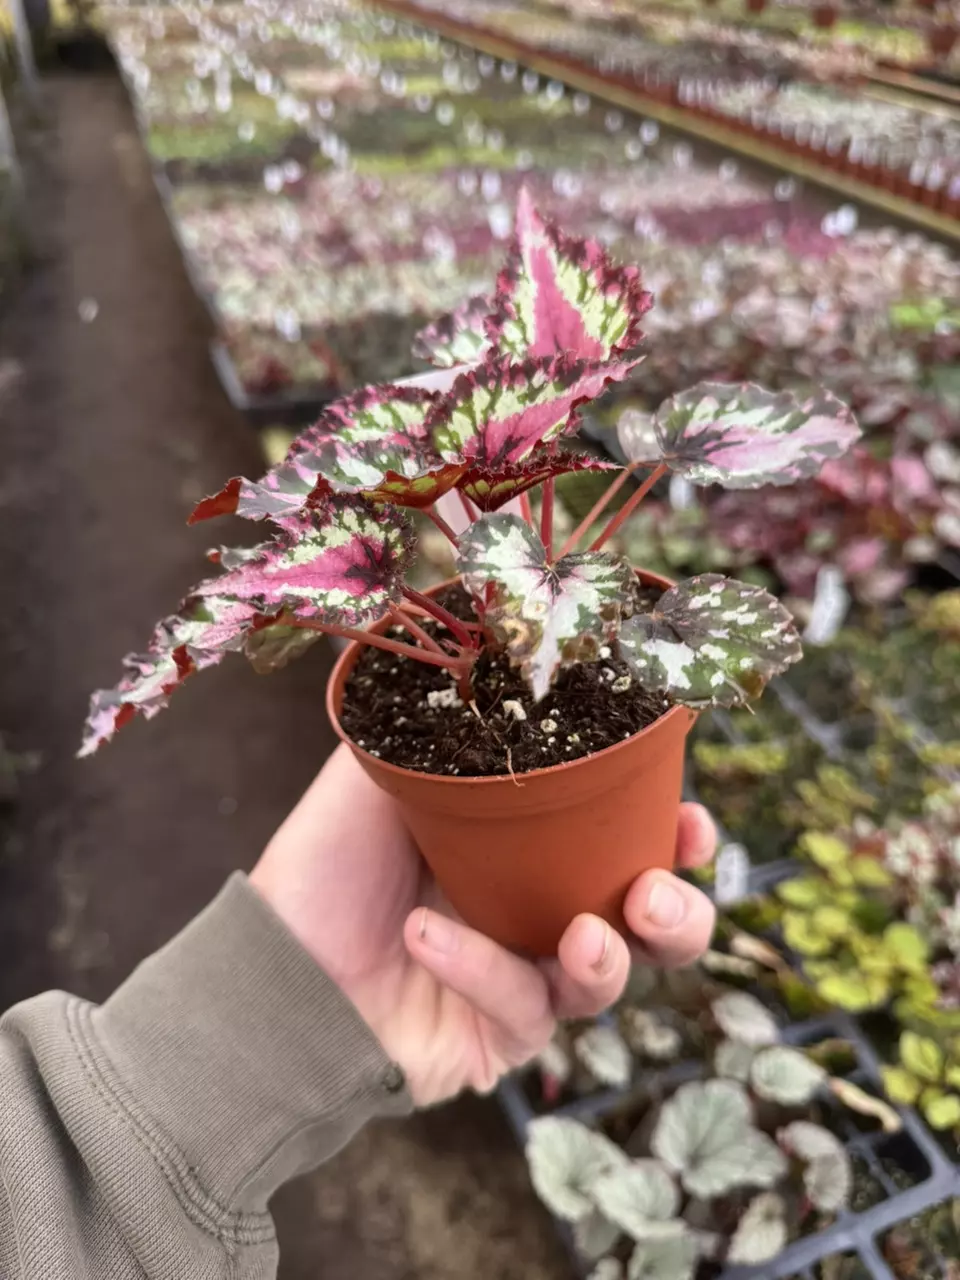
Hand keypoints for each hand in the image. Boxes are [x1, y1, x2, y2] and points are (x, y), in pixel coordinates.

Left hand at [250, 744, 715, 1105]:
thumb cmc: (323, 863)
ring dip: (612, 958)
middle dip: (679, 915)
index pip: (628, 843)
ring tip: (584, 933)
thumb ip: (436, 724)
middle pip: (652, 928)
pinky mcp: (496, 1040)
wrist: (268, 959)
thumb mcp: (380, 774)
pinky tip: (427, 933)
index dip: (676, 836)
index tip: (689, 819)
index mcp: (531, 851)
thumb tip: (485, 651)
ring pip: (610, 982)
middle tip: (655, 891)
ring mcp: (523, 982)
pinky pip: (521, 1008)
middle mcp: (539, 915)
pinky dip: (482, 968)